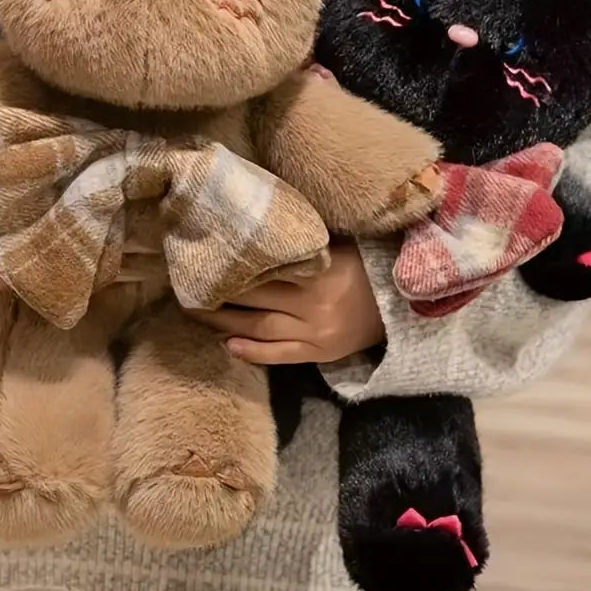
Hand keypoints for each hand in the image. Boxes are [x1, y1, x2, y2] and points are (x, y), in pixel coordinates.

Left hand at [189, 243, 384, 364]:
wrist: (403, 304)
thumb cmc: (365, 264)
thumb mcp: (334, 247)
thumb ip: (299, 247)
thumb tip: (252, 235)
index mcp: (317, 272)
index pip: (263, 270)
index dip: (231, 268)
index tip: (202, 261)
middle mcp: (313, 305)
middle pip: (254, 301)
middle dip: (218, 296)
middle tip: (187, 288)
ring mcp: (316, 333)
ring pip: (260, 329)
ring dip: (225, 323)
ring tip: (197, 314)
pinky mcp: (321, 353)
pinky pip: (280, 355)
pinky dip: (251, 352)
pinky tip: (227, 345)